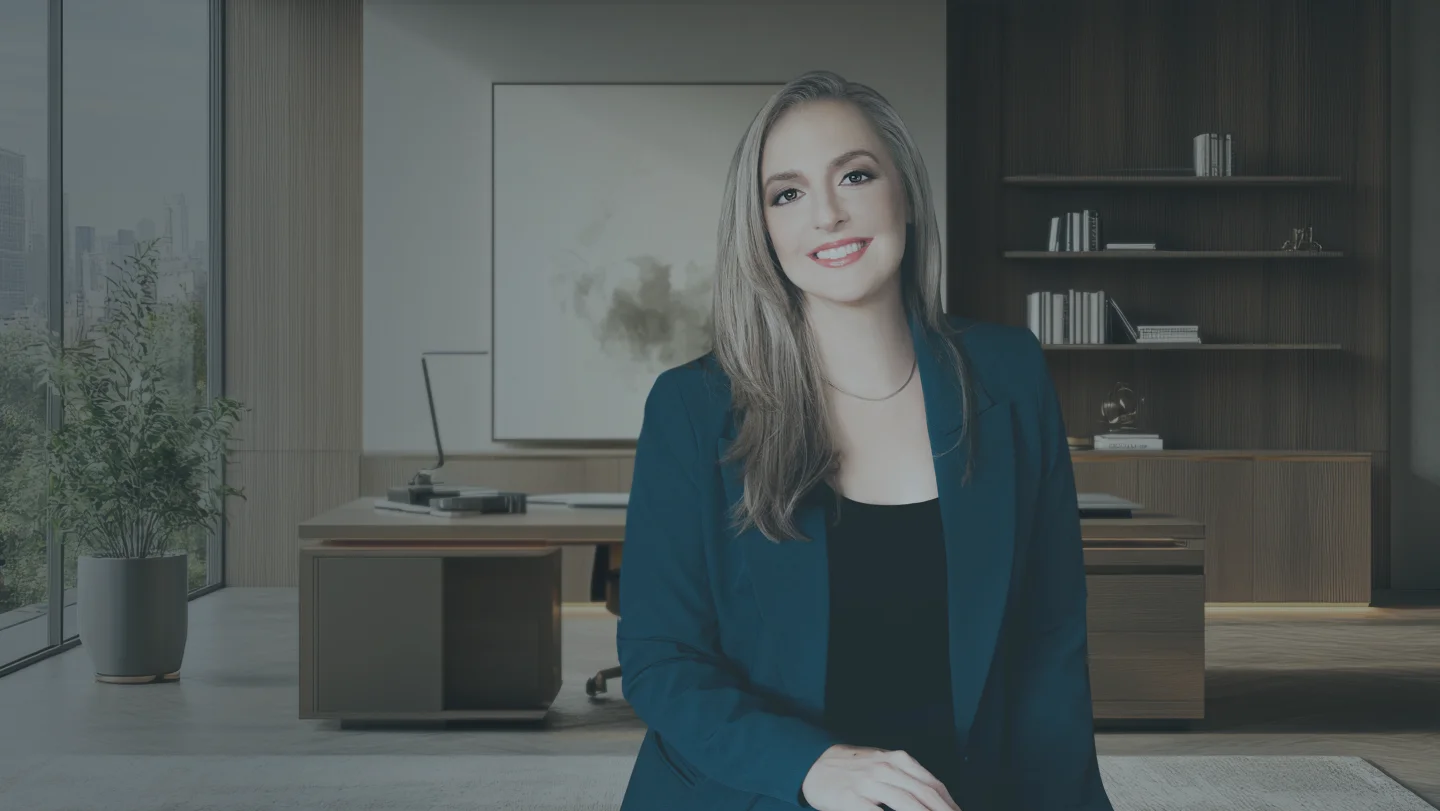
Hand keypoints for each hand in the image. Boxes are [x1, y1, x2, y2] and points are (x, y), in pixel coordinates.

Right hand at [800, 744, 960, 810]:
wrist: (812, 764)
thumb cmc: (851, 767)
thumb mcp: (881, 761)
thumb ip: (906, 775)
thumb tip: (934, 796)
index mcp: (897, 759)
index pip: (933, 784)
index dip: (949, 804)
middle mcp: (886, 768)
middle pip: (925, 795)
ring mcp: (869, 783)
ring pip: (907, 804)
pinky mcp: (853, 799)